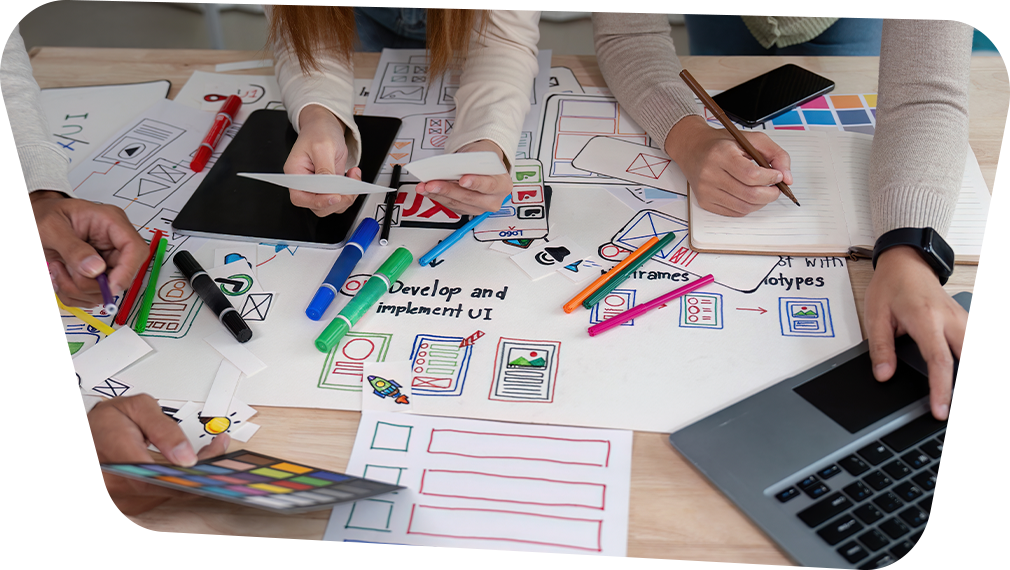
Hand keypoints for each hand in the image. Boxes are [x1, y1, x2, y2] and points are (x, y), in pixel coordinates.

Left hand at [10, 191, 146, 306]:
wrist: (32, 219)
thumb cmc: (41, 216)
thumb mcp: (50, 228)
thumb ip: (73, 249)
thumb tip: (95, 269)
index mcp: (110, 222)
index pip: (135, 249)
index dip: (126, 272)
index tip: (108, 287)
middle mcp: (113, 241)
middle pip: (121, 275)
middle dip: (92, 284)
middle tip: (66, 273)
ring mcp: (106, 259)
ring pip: (105, 290)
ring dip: (78, 290)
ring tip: (59, 269)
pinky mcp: (98, 273)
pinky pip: (93, 294)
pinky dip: (74, 293)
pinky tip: (62, 276)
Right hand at [63, 394, 229, 514]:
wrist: (73, 436)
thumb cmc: (103, 420)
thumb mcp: (137, 407)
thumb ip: (164, 429)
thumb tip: (186, 456)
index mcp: (109, 449)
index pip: (152, 473)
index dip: (186, 471)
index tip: (212, 457)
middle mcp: (107, 482)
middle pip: (162, 489)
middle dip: (197, 471)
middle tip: (219, 451)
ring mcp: (111, 498)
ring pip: (162, 497)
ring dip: (188, 479)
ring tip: (208, 455)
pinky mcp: (119, 506)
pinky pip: (155, 500)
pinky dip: (174, 486)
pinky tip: (186, 470)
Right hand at [285, 104, 359, 216]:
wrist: (326, 125)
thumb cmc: (319, 132)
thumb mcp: (323, 147)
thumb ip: (325, 170)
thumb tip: (329, 189)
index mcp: (295, 174)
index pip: (300, 197)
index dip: (317, 201)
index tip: (334, 197)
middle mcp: (305, 183)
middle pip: (316, 206)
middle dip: (336, 201)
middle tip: (349, 189)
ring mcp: (318, 186)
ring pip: (330, 205)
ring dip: (346, 197)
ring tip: (353, 178)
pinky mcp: (330, 186)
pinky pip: (340, 199)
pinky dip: (350, 192)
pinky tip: (353, 176)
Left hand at [415, 140, 511, 214]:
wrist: (483, 165)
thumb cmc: (483, 159)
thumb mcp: (480, 153)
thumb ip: (470, 161)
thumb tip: (452, 167)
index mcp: (502, 185)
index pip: (489, 185)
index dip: (475, 183)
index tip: (463, 180)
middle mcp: (493, 200)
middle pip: (469, 197)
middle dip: (448, 190)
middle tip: (432, 183)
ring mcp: (480, 208)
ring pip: (456, 203)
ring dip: (438, 194)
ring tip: (424, 186)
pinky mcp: (467, 210)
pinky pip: (450, 206)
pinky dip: (437, 197)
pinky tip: (427, 190)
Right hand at [665, 115, 791, 215]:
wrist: (693, 149)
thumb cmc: (722, 144)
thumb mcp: (751, 139)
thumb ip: (776, 154)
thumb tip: (788, 178)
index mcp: (721, 154)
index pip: (752, 175)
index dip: (770, 178)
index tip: (778, 176)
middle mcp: (710, 174)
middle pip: (750, 194)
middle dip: (770, 194)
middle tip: (776, 188)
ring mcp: (706, 190)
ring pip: (744, 207)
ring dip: (761, 202)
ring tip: (764, 192)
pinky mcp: (704, 201)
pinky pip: (734, 212)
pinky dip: (748, 207)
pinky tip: (750, 196)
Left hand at [867, 246, 1009, 423]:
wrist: (906, 263)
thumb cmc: (891, 288)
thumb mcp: (875, 316)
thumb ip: (880, 348)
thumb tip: (884, 375)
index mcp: (925, 319)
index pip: (940, 359)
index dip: (942, 388)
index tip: (941, 411)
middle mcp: (952, 319)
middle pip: (979, 356)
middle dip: (985, 389)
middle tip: (983, 416)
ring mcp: (966, 319)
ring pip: (996, 349)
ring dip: (1004, 378)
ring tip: (1002, 404)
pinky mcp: (972, 321)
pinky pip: (996, 341)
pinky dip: (1007, 361)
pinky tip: (1007, 379)